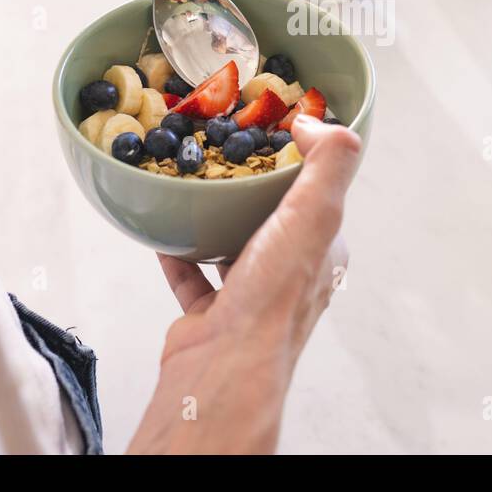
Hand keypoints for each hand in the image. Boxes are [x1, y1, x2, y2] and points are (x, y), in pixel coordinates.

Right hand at [127, 116, 360, 453]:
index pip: (321, 200)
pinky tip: (164, 231)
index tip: (276, 135)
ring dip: (217, 223)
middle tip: (229, 157)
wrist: (223, 367)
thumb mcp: (313, 215)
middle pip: (275, 224)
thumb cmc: (272, 296)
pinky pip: (193, 278)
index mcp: (323, 256)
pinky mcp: (211, 317)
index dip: (304, 166)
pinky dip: (179, 254)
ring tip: (197, 188)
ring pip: (234, 250)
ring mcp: (250, 300)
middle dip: (255, 194)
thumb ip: (327, 165)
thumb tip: (321, 124)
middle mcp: (291, 279)